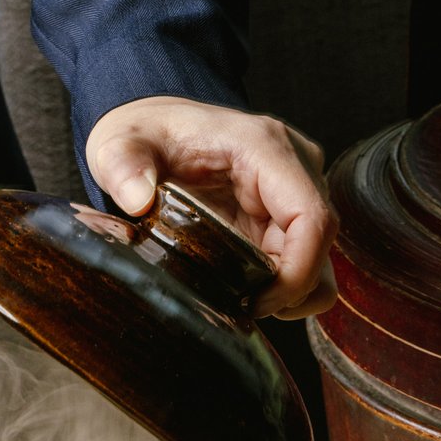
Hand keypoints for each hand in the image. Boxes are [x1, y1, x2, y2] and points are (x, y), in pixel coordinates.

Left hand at [85, 97, 337, 319]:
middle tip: (240, 309)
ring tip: (243, 302)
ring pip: (319, 261)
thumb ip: (123, 166)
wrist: (156, 131)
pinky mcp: (286, 215)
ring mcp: (294, 191)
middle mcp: (293, 166)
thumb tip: (138, 199)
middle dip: (287, 291)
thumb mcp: (120, 145)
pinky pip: (303, 262)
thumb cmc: (147, 136)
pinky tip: (247, 290)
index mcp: (263, 147)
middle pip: (320, 247)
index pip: (312, 218)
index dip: (296, 273)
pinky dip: (282, 286)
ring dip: (289, 293)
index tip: (257, 303)